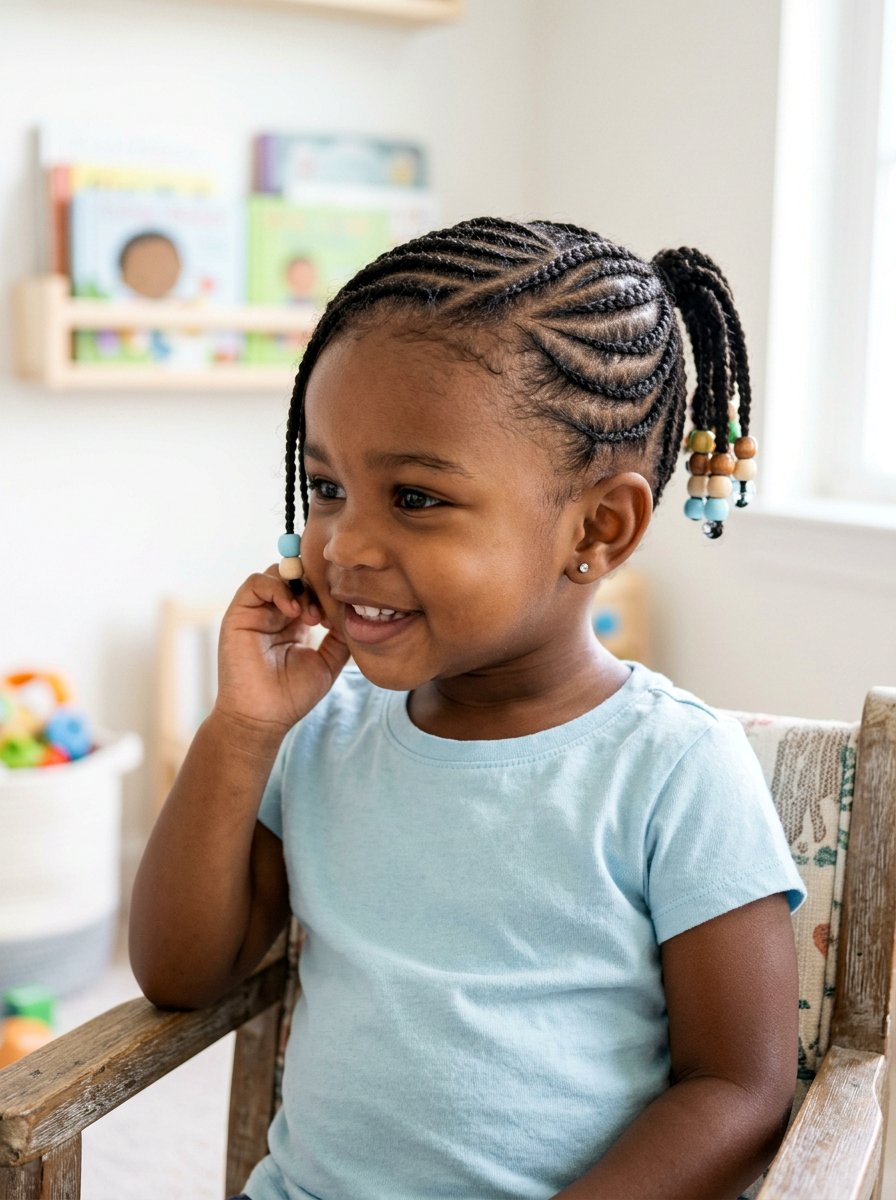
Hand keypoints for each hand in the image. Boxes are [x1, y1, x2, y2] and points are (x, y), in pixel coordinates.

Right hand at [213, 565, 349, 735]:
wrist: (263, 718)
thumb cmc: (292, 696)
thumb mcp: (327, 663)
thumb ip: (340, 638)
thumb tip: (354, 614)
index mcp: (293, 623)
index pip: (311, 589)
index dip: (327, 593)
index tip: (341, 613)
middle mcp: (273, 613)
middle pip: (296, 577)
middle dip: (315, 587)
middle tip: (326, 613)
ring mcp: (255, 612)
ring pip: (277, 574)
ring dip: (299, 588)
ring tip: (311, 616)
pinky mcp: (238, 614)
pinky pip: (256, 583)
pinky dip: (278, 588)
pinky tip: (294, 611)